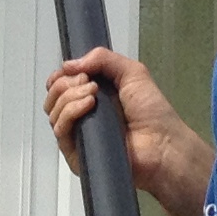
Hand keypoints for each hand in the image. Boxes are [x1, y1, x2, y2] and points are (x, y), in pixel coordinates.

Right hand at [44, 48, 216, 215]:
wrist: (163, 144)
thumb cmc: (152, 110)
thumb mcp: (132, 72)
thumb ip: (102, 59)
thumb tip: (67, 65)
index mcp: (91, 97)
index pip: (60, 86)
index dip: (61, 76)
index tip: (74, 70)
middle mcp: (81, 116)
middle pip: (53, 97)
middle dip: (66, 83)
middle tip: (89, 81)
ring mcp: (77, 136)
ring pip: (53, 112)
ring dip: (69, 96)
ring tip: (93, 93)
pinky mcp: (76, 155)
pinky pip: (60, 132)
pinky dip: (70, 112)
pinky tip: (89, 105)